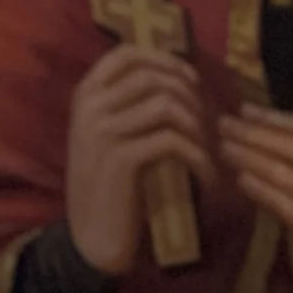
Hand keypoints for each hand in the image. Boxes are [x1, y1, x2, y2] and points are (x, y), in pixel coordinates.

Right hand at [66, 44, 211, 275]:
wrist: (92, 238)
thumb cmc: (112, 183)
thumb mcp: (113, 134)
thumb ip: (133, 103)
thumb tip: (183, 72)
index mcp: (86, 96)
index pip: (126, 53)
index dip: (166, 60)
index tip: (190, 81)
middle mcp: (89, 108)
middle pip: (154, 77)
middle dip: (191, 96)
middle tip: (205, 125)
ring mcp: (100, 132)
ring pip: (166, 105)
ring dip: (197, 127)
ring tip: (205, 149)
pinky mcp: (119, 159)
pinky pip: (173, 140)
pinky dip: (200, 158)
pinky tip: (205, 176)